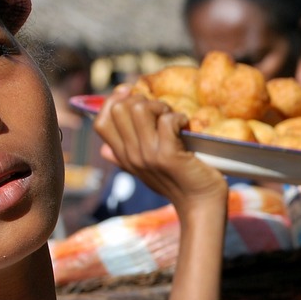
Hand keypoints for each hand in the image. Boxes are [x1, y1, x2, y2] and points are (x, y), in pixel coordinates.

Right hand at [95, 86, 226, 211]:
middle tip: (162, 112)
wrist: (200, 205)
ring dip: (160, 107)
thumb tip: (103, 150)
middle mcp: (131, 155)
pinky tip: (186, 126)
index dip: (114, 101)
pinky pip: (167, 120)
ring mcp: (148, 155)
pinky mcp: (168, 155)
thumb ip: (124, 159)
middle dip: (143, 101)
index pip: (100, 122)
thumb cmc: (177, 183)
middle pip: (119, 109)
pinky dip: (179, 117)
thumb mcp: (145, 172)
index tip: (133, 94)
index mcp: (123, 157)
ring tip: (173, 118)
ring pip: (139, 109)